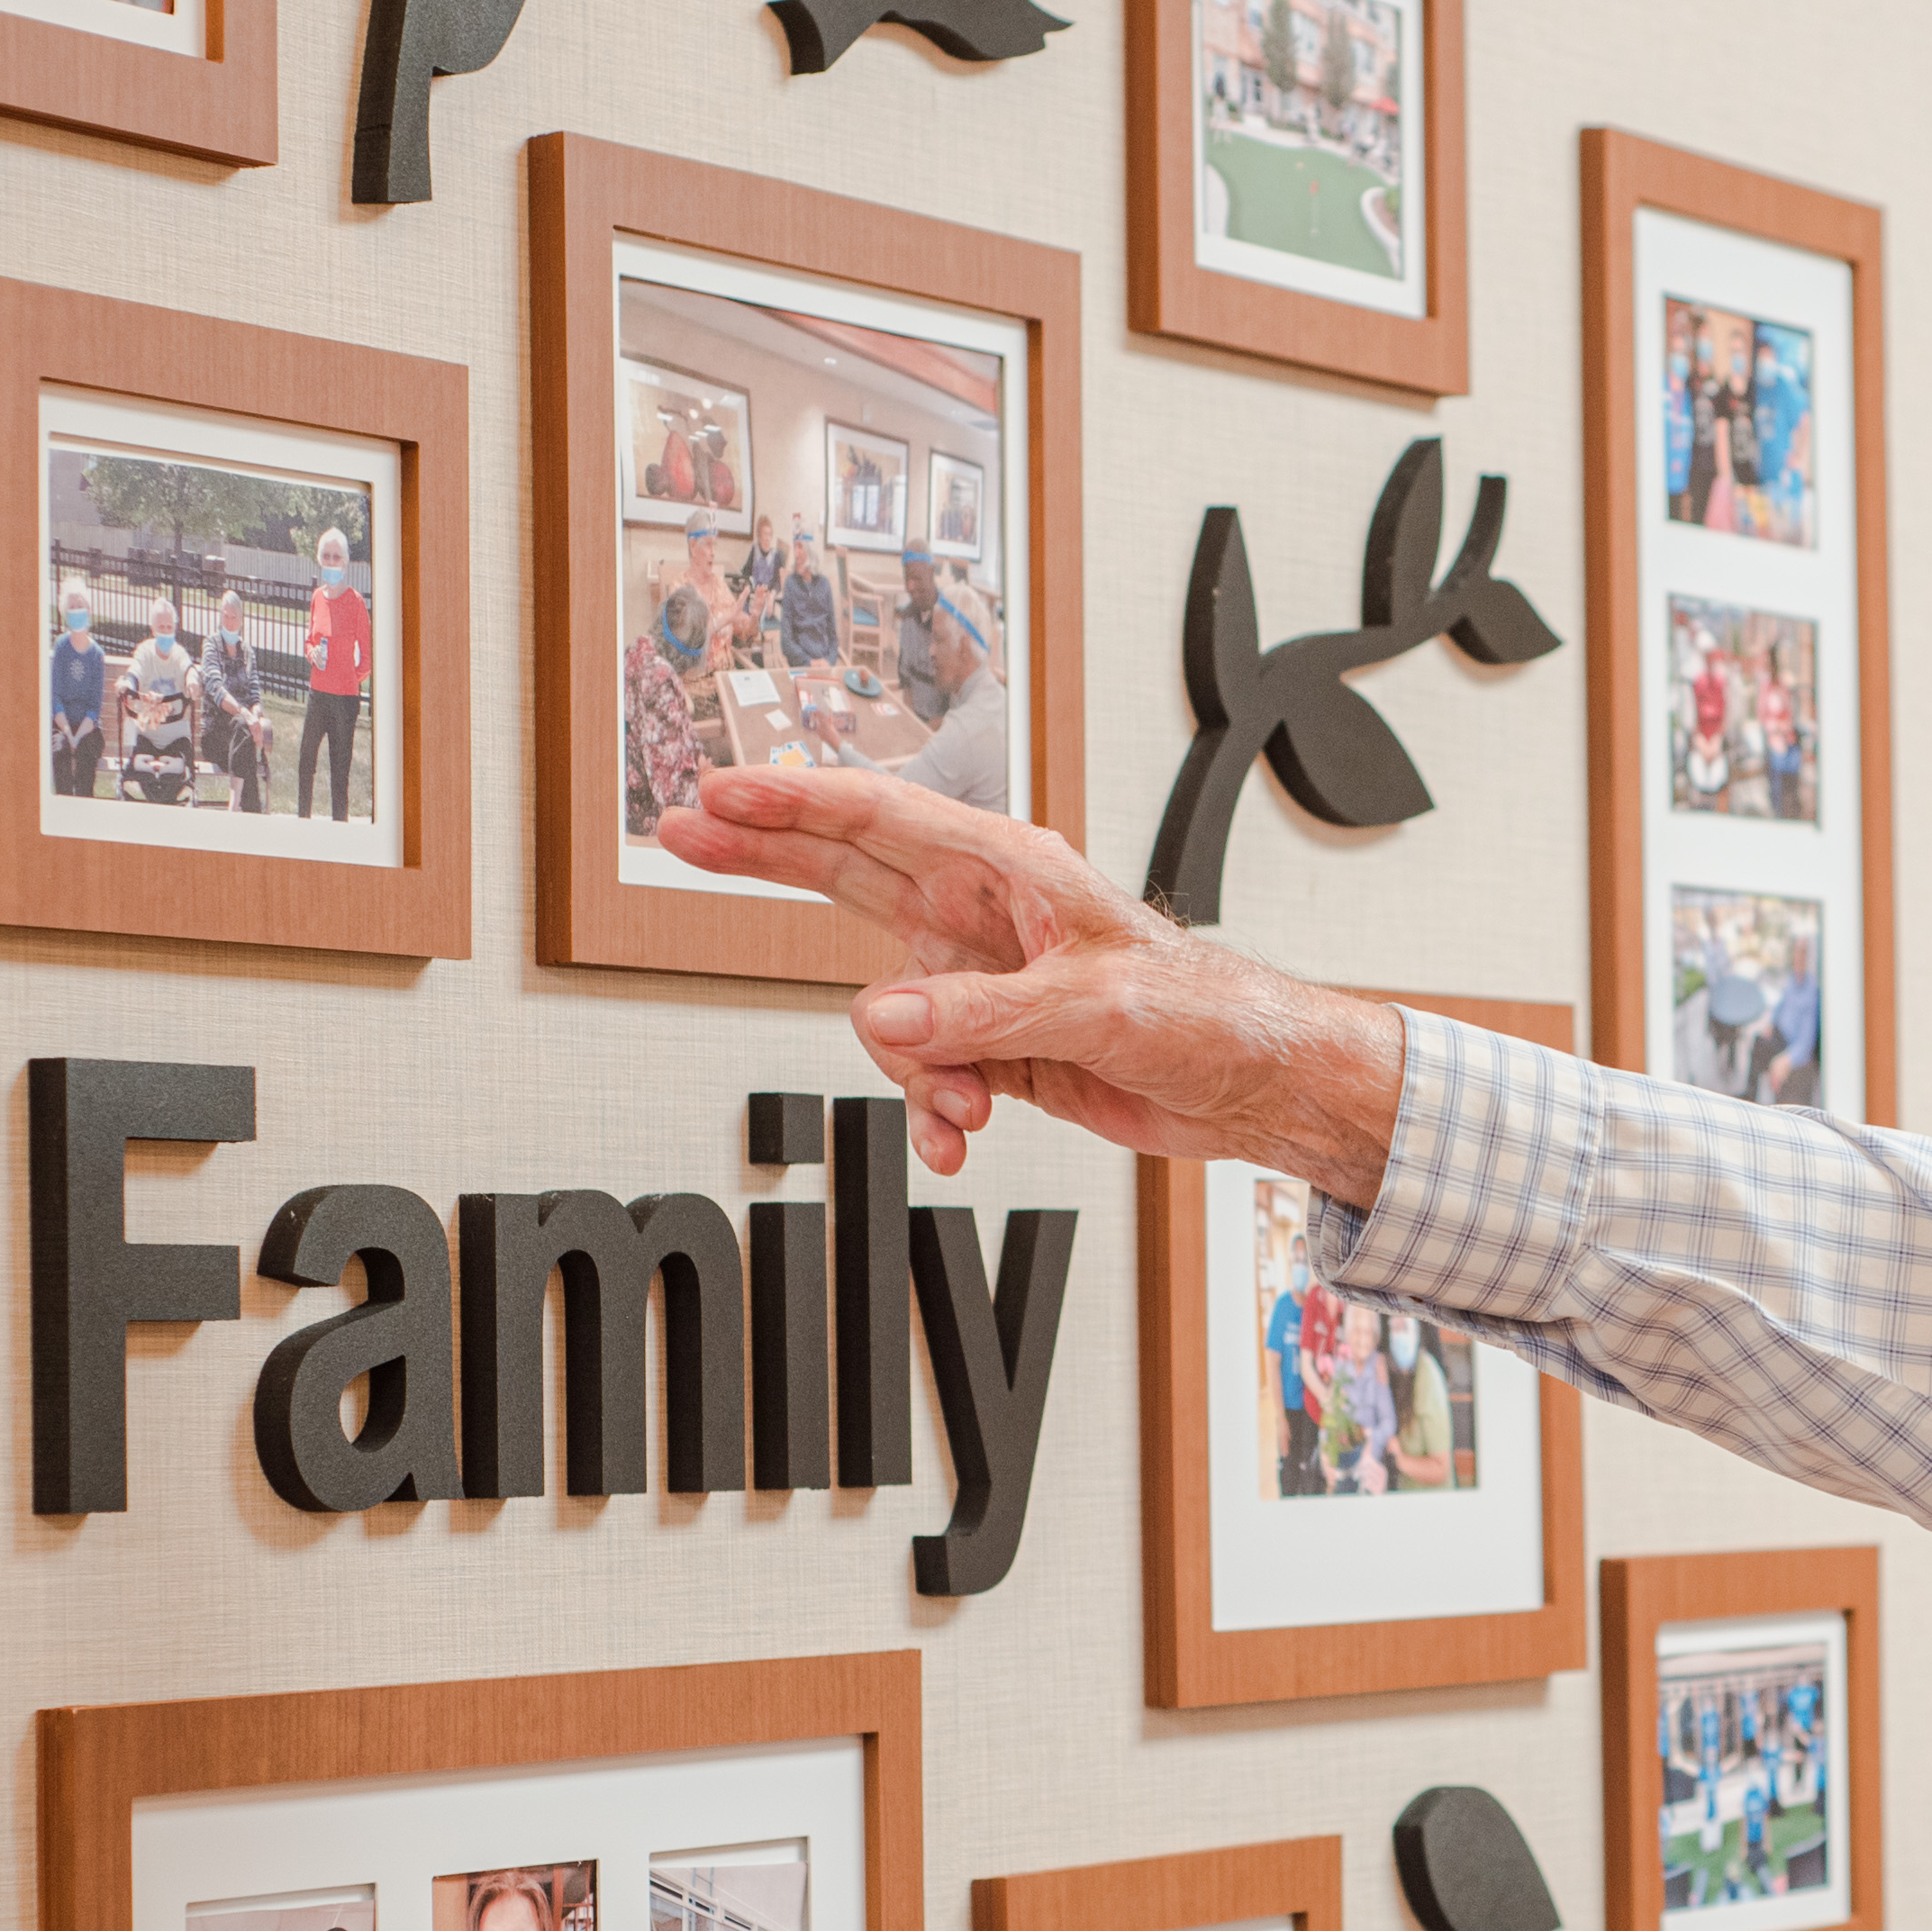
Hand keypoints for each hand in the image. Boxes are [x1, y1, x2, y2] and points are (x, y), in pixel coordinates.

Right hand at [653, 765, 1408, 1197]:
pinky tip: (962, 1136)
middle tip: (680, 832)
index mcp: (1011, 871)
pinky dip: (934, 1111)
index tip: (718, 793)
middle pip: (847, 871)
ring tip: (960, 1106)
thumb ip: (978, 1013)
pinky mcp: (993, 1042)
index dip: (792, 803)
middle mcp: (985, 915)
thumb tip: (883, 1019)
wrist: (1250, 1085)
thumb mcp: (1090, 1008)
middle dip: (767, 858)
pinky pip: (925, 1073)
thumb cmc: (1202, 1011)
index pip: (878, 820)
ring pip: (885, 1011)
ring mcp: (983, 980)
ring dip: (909, 1068)